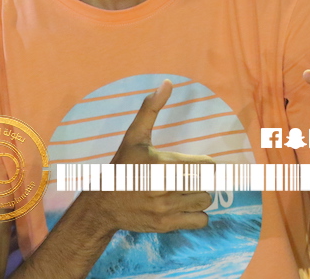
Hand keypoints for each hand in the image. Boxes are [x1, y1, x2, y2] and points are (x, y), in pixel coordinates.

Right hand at [86, 80, 214, 234]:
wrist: (102, 205)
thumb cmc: (123, 166)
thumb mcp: (134, 136)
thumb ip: (151, 108)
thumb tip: (167, 83)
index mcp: (163, 164)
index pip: (207, 165)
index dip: (202, 164)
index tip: (190, 164)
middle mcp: (167, 187)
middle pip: (207, 183)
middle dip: (199, 180)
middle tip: (183, 179)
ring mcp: (166, 209)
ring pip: (205, 201)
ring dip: (198, 197)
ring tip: (182, 192)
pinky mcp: (166, 225)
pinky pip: (200, 220)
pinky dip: (197, 215)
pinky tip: (182, 207)